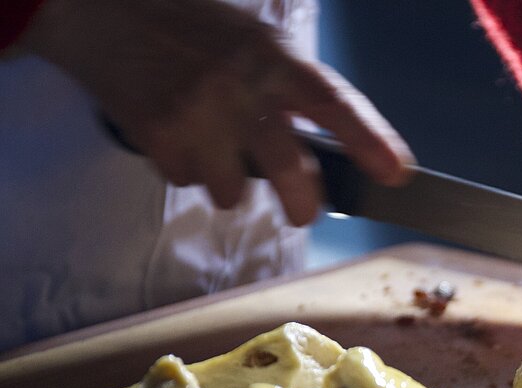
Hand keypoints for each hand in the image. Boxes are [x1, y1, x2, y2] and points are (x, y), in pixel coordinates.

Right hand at [21, 0, 413, 225]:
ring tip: (212, 143)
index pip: (334, 102)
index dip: (369, 140)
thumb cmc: (193, 27)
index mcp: (275, 57)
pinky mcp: (160, 136)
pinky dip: (186, 168)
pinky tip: (176, 131)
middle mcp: (241, 87)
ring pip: (234, 192)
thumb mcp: (256, 39)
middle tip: (303, 210)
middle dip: (302, 203)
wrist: (102, 12)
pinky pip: (189, 182)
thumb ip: (296, 87)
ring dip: (227, 182)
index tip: (396, 173)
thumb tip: (351, 145)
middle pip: (290, 170)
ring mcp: (198, 115)